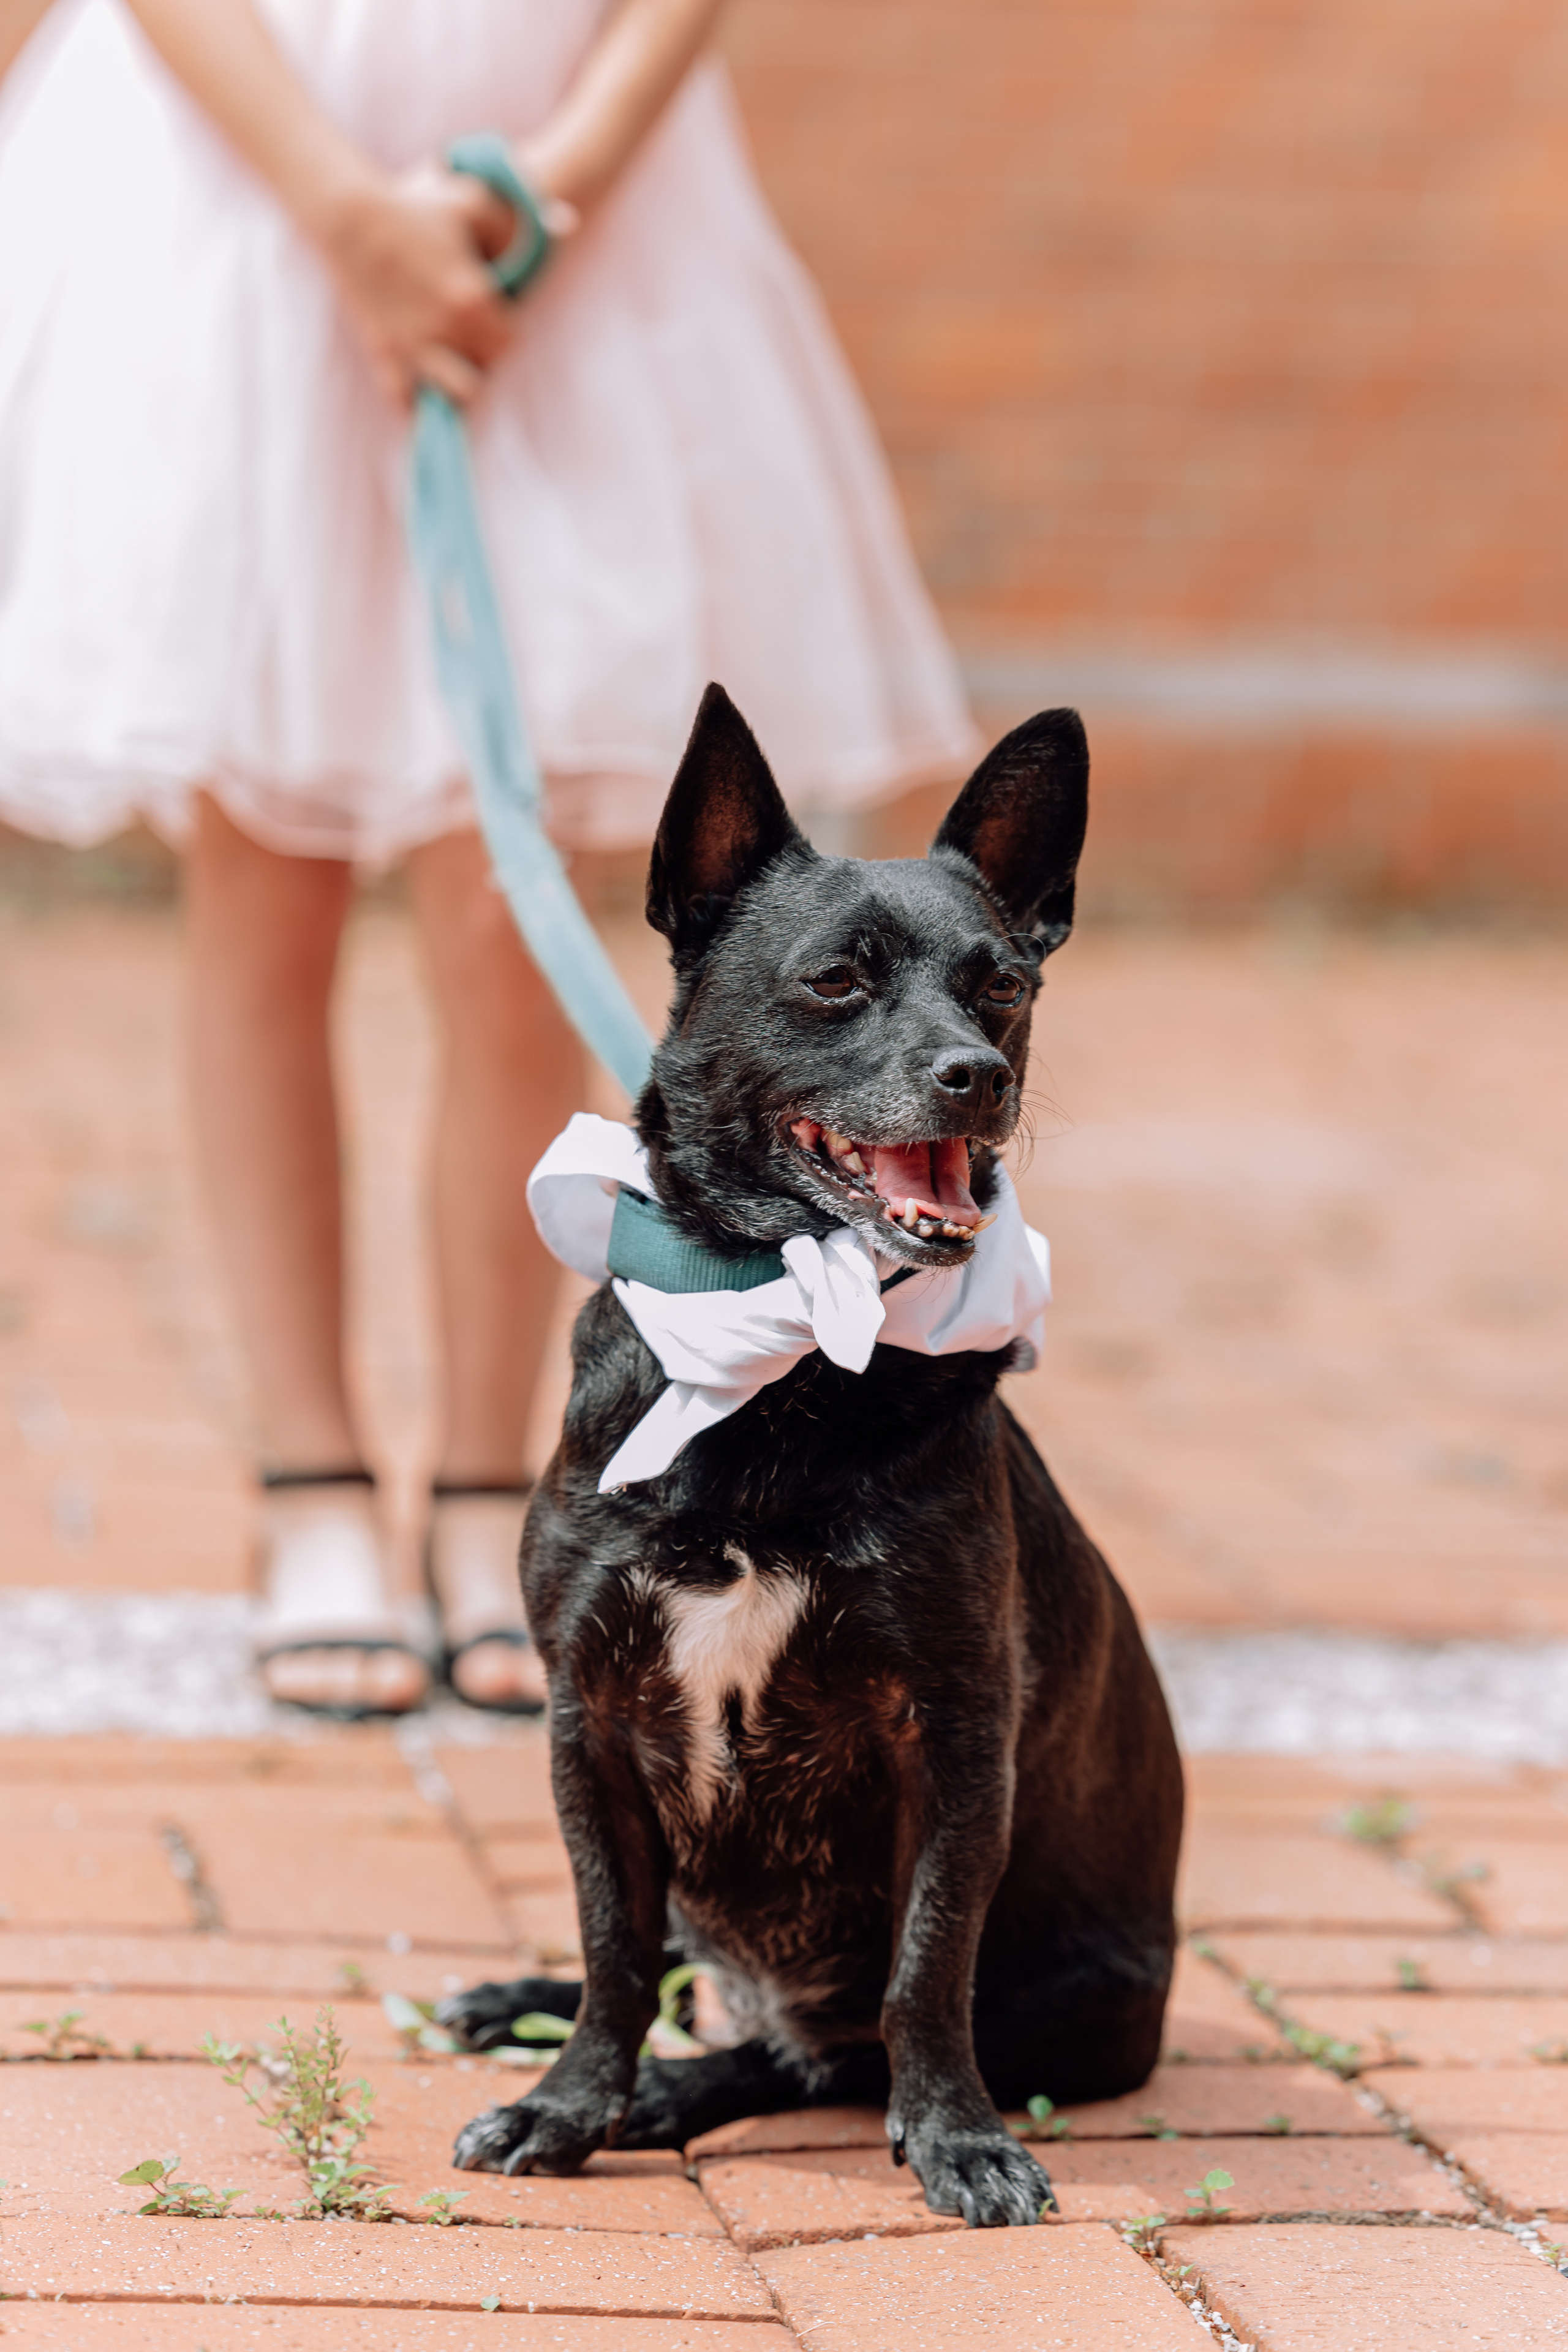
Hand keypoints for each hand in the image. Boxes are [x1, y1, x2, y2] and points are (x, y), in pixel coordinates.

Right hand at [319, 160, 519, 408]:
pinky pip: (403, 400)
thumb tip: (565, 224)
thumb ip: (521, 220)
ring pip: (452, 394)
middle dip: (484, 358)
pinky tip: (422, 386)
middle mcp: (444, 331)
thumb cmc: (412, 207)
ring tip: (453, 365)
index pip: (509, 344)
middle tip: (474, 339)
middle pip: (484, 372)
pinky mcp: (382, 352)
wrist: (348, 216)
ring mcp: (412, 346)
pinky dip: (415, 401)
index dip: (506, 333)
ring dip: (457, 385)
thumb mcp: (472, 203)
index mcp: (470, 300)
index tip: (497, 319)